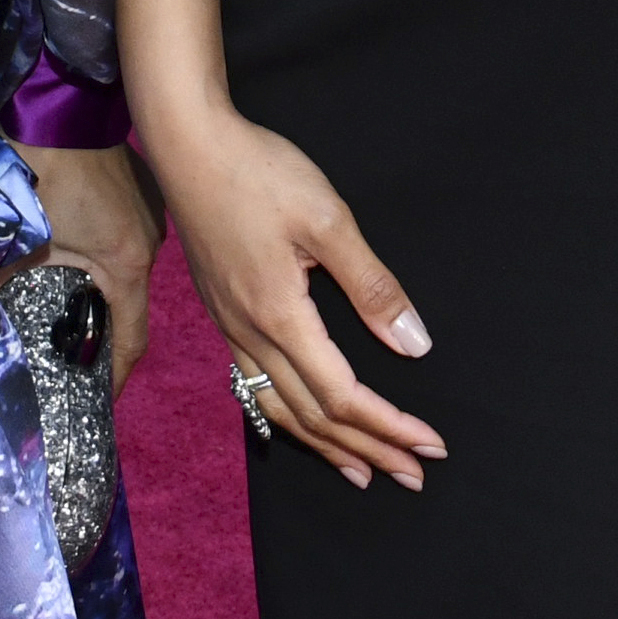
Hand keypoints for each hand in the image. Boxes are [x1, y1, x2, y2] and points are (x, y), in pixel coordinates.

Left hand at [20, 140, 160, 388]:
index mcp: (128, 263)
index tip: (100, 399)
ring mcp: (154, 213)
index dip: (118, 374)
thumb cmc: (42, 170)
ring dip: (103, 287)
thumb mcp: (23, 234)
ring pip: (128, 268)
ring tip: (71, 306)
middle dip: (101, 329)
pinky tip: (81, 255)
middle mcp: (152, 242)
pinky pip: (130, 236)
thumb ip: (4, 279)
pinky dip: (108, 254)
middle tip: (71, 352)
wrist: (61, 101)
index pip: (133, 338)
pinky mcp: (145, 190)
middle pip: (130, 303)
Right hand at [148, 103, 441, 488]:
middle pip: (314, 416)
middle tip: (414, 475)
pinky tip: (302, 424)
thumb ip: (373, 286)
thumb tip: (414, 345)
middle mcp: (249, 333)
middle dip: (368, 450)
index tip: (430, 445)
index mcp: (279, 316)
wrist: (187, 143)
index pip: (342, 397)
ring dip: (328, 446)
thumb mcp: (328, 220)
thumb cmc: (258, 172)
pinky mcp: (222, 313)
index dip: (389, 427)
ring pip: (280, 409)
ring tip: (364, 473)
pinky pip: (256, 386)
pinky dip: (290, 419)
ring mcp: (230, 327)